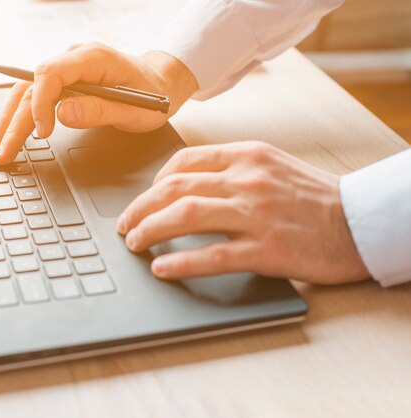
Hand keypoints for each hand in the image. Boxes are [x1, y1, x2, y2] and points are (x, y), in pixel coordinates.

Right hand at [0, 42, 197, 164]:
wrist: (161, 83)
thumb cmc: (153, 95)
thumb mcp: (135, 110)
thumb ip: (99, 111)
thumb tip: (62, 114)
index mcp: (92, 57)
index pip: (50, 74)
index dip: (40, 104)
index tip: (41, 133)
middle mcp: (74, 59)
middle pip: (31, 87)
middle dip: (14, 122)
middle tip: (1, 152)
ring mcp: (67, 69)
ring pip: (26, 91)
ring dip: (8, 120)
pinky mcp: (64, 82)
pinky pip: (34, 95)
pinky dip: (19, 115)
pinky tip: (6, 132)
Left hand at [116, 141, 369, 284]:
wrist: (361, 221)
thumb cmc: (315, 197)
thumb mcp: (273, 166)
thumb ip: (232, 170)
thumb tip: (187, 186)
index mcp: (248, 156)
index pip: (184, 161)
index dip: (154, 182)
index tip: (144, 198)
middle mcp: (248, 180)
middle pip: (175, 188)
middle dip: (140, 208)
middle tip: (125, 225)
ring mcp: (257, 214)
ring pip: (186, 215)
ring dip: (150, 230)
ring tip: (134, 243)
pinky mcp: (268, 249)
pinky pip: (213, 255)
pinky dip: (181, 262)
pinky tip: (163, 268)